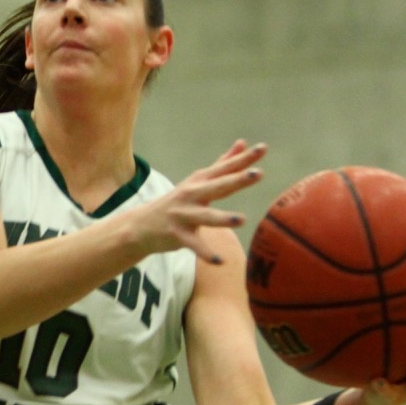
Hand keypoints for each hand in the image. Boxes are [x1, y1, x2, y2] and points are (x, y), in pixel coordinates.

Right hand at [136, 140, 267, 263]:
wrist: (142, 225)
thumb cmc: (177, 202)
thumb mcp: (198, 181)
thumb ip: (222, 164)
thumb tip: (243, 143)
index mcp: (200, 181)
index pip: (226, 167)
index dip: (245, 158)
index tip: (263, 148)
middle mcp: (192, 195)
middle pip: (218, 187)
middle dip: (237, 180)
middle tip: (258, 174)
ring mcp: (183, 215)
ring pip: (206, 217)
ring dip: (222, 218)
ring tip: (241, 220)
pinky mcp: (177, 235)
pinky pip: (194, 245)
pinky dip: (207, 253)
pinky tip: (220, 261)